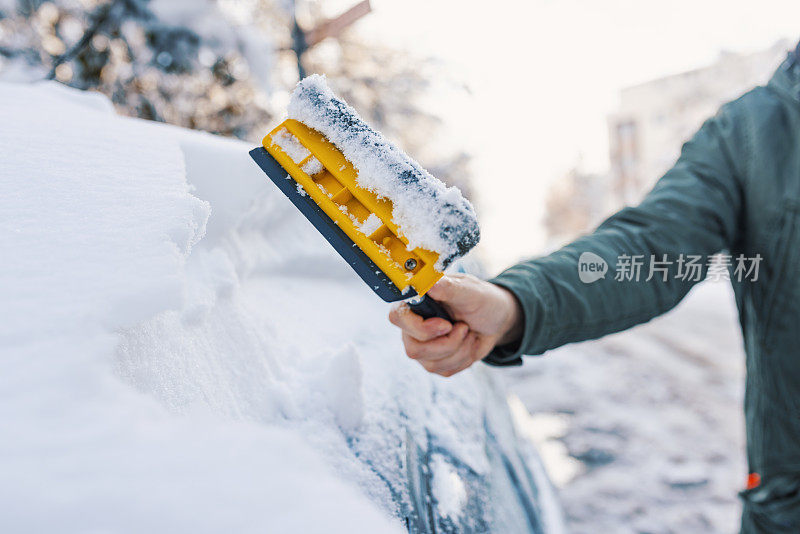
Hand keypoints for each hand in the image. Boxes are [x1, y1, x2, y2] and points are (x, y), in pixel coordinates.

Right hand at [388, 273, 522, 376]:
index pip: (397, 317)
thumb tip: (429, 283)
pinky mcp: (435, 362)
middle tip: (464, 328)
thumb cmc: (481, 300)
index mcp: (417, 303)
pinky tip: (468, 343)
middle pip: (413, 349)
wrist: (496, 319)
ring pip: (431, 363)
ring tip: (469, 332)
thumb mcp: (470, 291)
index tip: (446, 324)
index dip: (420, 327)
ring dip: (460, 350)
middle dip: (447, 344)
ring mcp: (422, 346)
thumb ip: (449, 288)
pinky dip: (464, 358)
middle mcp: (413, 326)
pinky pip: (444, 370)